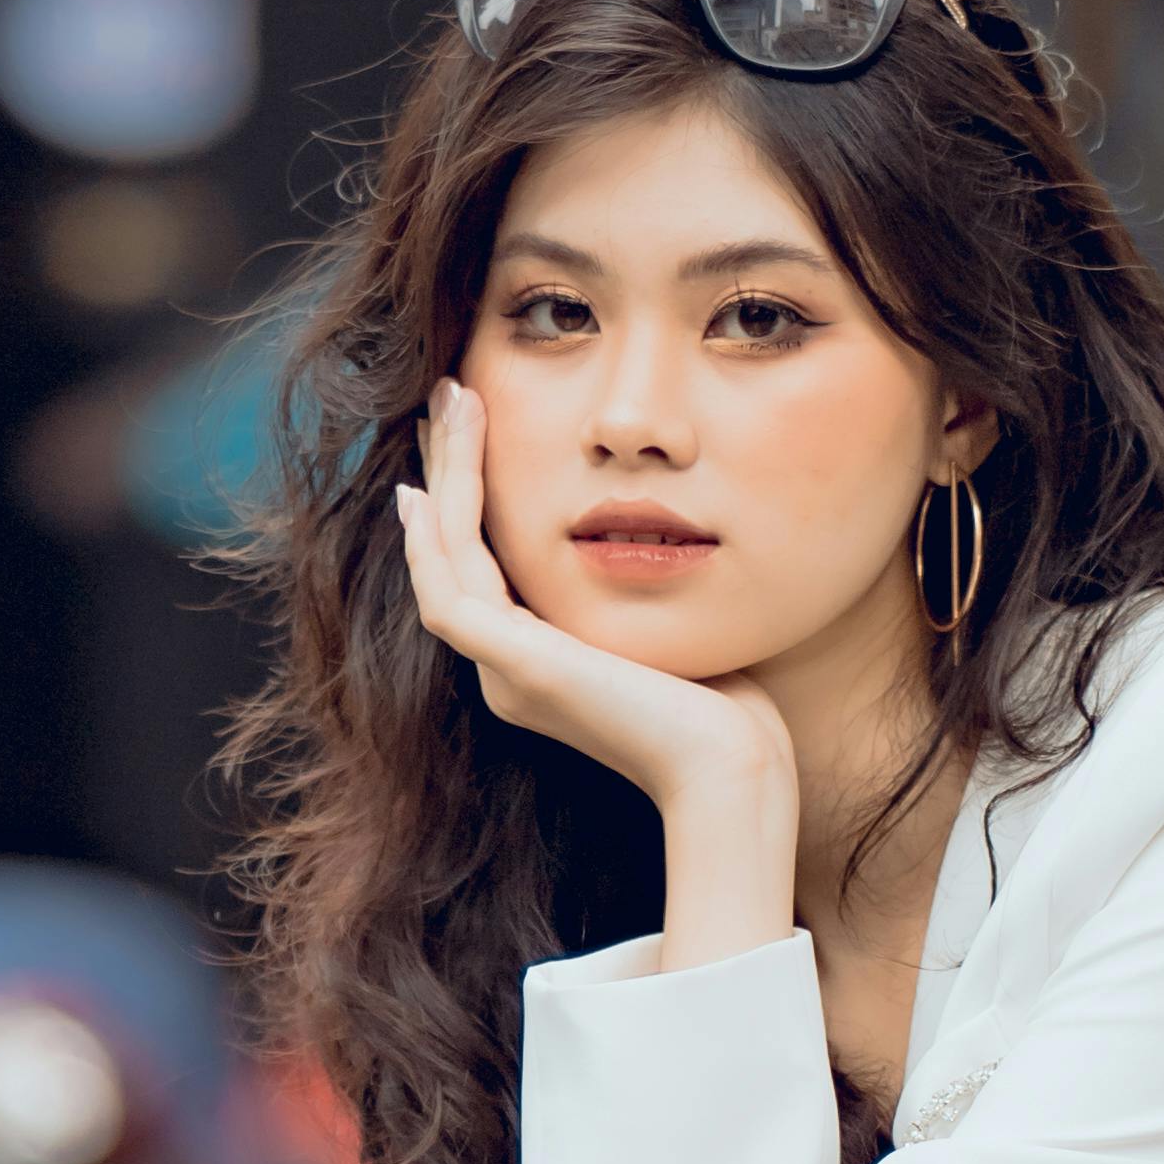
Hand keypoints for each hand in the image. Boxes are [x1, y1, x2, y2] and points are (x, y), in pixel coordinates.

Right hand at [392, 382, 793, 833]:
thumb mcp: (666, 623)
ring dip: (443, 478)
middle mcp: (507, 672)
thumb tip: (647, 526)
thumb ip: (636, 583)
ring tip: (451, 403)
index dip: (468, 499)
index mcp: (537, 667)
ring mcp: (504, 674)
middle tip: (446, 396)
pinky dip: (438, 533)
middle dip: (447, 470)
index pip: (483, 568)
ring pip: (443, 561)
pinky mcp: (515, 668)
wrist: (729, 766)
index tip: (470, 433)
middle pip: (451, 555)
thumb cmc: (725, 704)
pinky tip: (434, 481)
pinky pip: (451, 589)